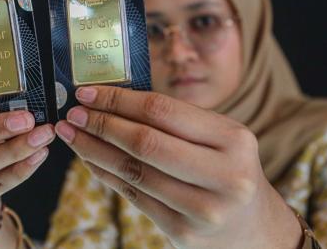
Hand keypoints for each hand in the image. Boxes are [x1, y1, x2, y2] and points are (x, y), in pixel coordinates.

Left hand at [55, 86, 300, 248]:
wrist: (253, 228)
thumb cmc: (229, 169)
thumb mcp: (220, 138)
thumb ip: (176, 121)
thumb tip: (113, 100)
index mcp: (234, 139)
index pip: (163, 111)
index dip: (119, 99)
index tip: (88, 93)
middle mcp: (224, 175)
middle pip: (145, 142)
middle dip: (101, 125)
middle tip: (73, 114)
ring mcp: (204, 208)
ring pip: (135, 172)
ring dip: (95, 151)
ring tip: (73, 135)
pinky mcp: (184, 233)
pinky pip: (135, 197)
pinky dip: (107, 176)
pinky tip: (91, 160)